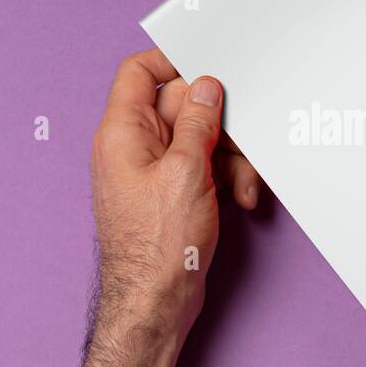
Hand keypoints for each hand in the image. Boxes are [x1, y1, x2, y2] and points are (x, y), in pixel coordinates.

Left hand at [89, 48, 260, 350]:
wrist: (156, 304)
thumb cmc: (160, 247)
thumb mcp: (187, 172)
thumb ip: (198, 121)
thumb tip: (205, 85)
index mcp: (123, 132)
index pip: (140, 73)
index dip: (175, 62)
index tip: (213, 66)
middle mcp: (134, 146)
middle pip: (183, 106)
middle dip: (220, 125)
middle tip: (241, 144)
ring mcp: (154, 170)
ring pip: (201, 138)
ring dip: (230, 157)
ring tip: (242, 187)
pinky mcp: (174, 192)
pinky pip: (204, 167)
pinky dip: (226, 178)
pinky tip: (240, 200)